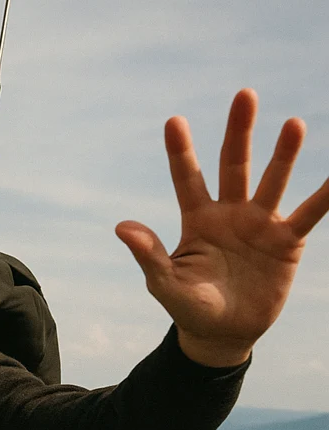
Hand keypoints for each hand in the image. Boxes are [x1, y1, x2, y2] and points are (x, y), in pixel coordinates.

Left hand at [115, 90, 328, 366]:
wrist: (223, 334)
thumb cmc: (189, 307)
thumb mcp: (165, 283)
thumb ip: (148, 254)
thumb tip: (121, 227)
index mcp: (197, 220)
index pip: (187, 179)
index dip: (181, 152)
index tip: (173, 121)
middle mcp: (230, 213)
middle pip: (234, 165)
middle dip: (238, 132)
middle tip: (245, 95)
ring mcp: (261, 224)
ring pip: (273, 181)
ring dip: (283, 154)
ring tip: (293, 125)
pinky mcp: (288, 242)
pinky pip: (310, 213)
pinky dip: (326, 194)